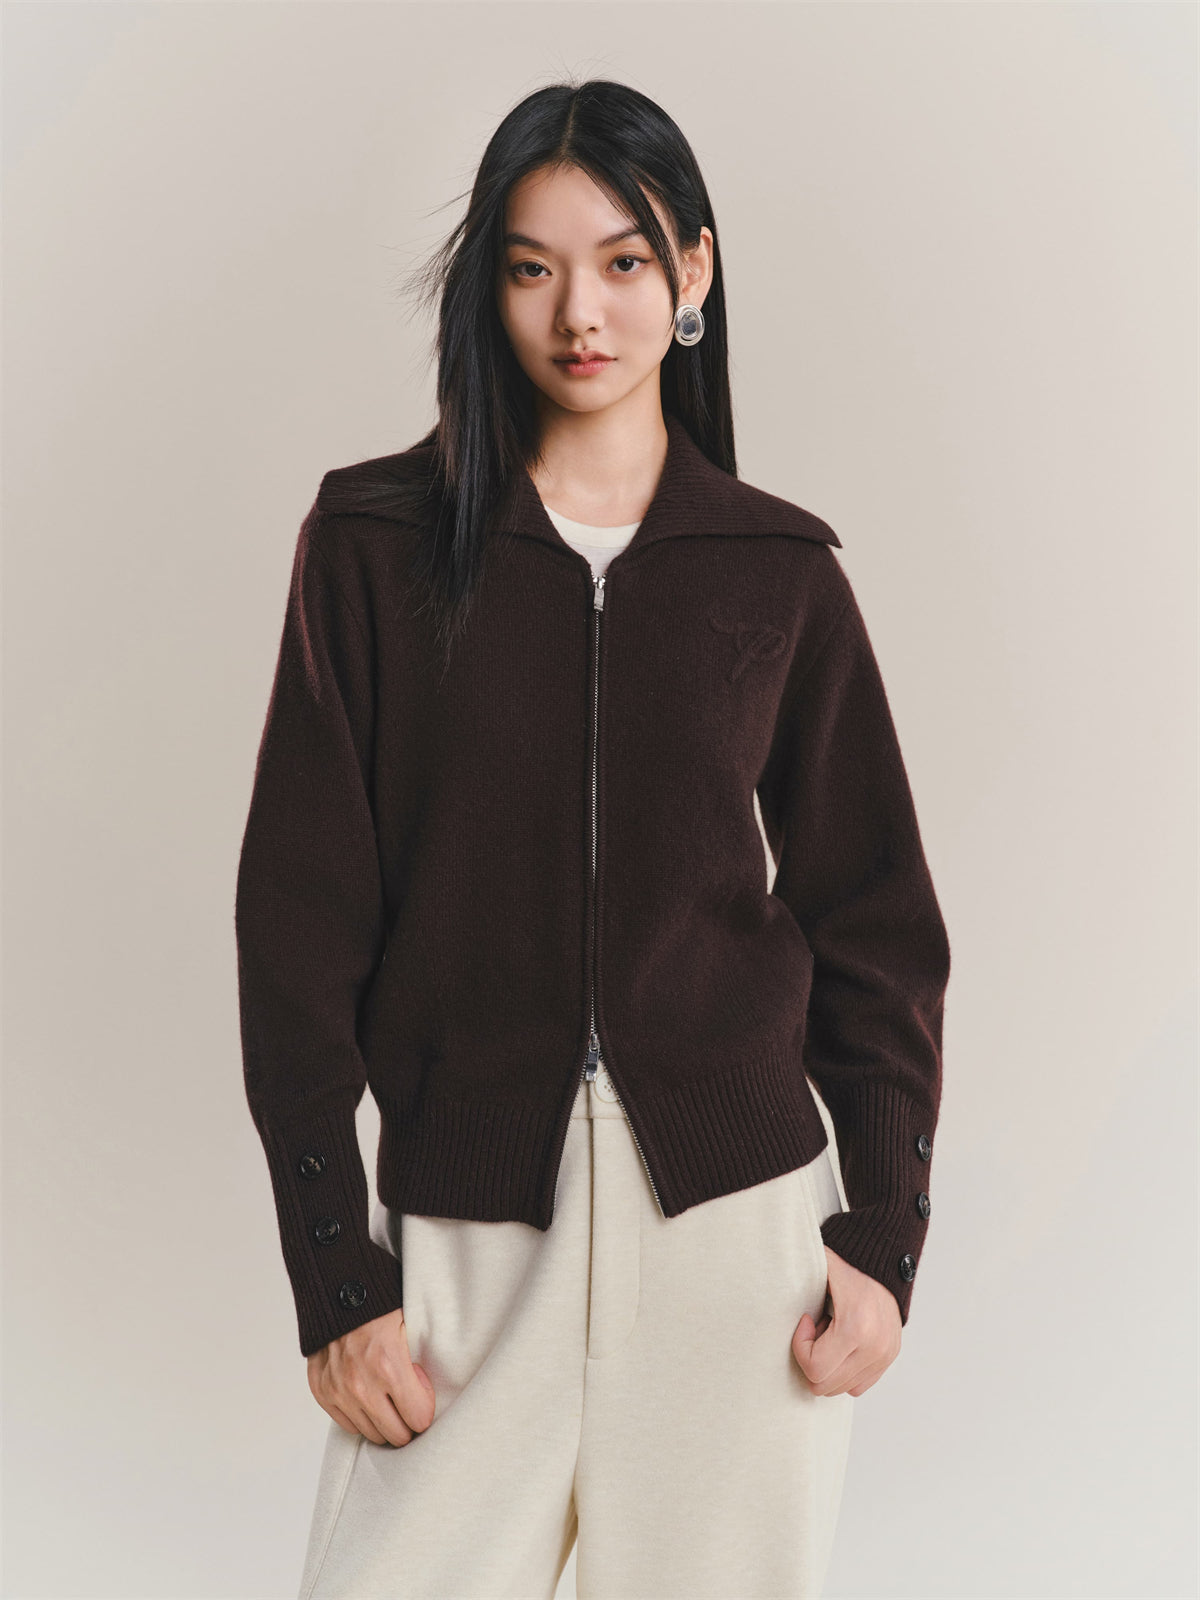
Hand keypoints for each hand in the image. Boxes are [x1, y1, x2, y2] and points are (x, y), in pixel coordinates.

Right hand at [307, 1307, 435, 1445]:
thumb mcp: (410, 1326)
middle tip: (407, 1404)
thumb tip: (428, 1398)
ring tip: (386, 1397)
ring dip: (383, 1422)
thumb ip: (419, 1365)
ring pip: (372, 1434)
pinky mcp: (322, 1392)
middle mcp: (361, 1385)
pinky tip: (367, 1396)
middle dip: (406, 1423)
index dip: (424, 1410)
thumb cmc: (378, 1305)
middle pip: (396, 1435)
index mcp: (389, 1366)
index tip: (421, 1397)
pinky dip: (360, 1415)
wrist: (336, 1289)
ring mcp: (338, 1391)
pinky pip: (348, 1425)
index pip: (418, 1419)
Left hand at [791, 1248, 902, 1396]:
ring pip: (841, 1389)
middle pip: (826, 1386)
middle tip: (817, 1328)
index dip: (801, 1347)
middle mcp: (874, 1347)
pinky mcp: (890, 1356)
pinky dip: (844, 1370)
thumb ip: (793, 1294)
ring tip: (831, 1333)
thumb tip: (763, 1308)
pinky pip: (858, 1384)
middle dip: (813, 1359)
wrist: (881, 1251)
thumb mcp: (815, 1271)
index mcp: (856, 1327)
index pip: (815, 1369)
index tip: (805, 1320)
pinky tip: (843, 1342)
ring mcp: (885, 1354)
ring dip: (829, 1364)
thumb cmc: (843, 1259)